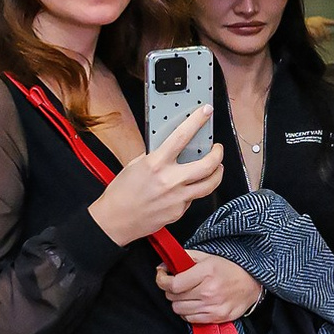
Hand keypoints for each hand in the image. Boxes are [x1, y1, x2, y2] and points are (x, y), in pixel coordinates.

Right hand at [91, 111, 225, 246]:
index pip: (182, 137)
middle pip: (207, 165)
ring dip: (217, 174)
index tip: (205, 113)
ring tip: (216, 168)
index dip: (197, 121)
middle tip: (218, 149)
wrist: (115, 220)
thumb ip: (156, 156)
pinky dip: (194, 191)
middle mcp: (170, 181)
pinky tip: (189, 188)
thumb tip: (171, 148)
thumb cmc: (121, 193)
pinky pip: (193, 198)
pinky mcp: (179, 212)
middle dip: (218, 154)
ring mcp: (177, 198)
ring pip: (209, 185)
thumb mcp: (135, 165)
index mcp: (156, 164)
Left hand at [157, 251, 263, 324]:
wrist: (251, 283)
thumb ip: (184, 258)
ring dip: (179, 302)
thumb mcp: (207, 256)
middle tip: (178, 285)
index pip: (173, 284)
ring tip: (187, 295)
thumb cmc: (229, 269)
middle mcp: (209, 291)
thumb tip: (164, 265)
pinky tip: (195, 304)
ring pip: (179, 310)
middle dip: (171, 290)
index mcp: (206, 272)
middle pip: (174, 298)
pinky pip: (190, 319)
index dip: (162, 280)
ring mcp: (213, 306)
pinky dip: (188, 312)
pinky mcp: (217, 317)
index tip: (162, 277)